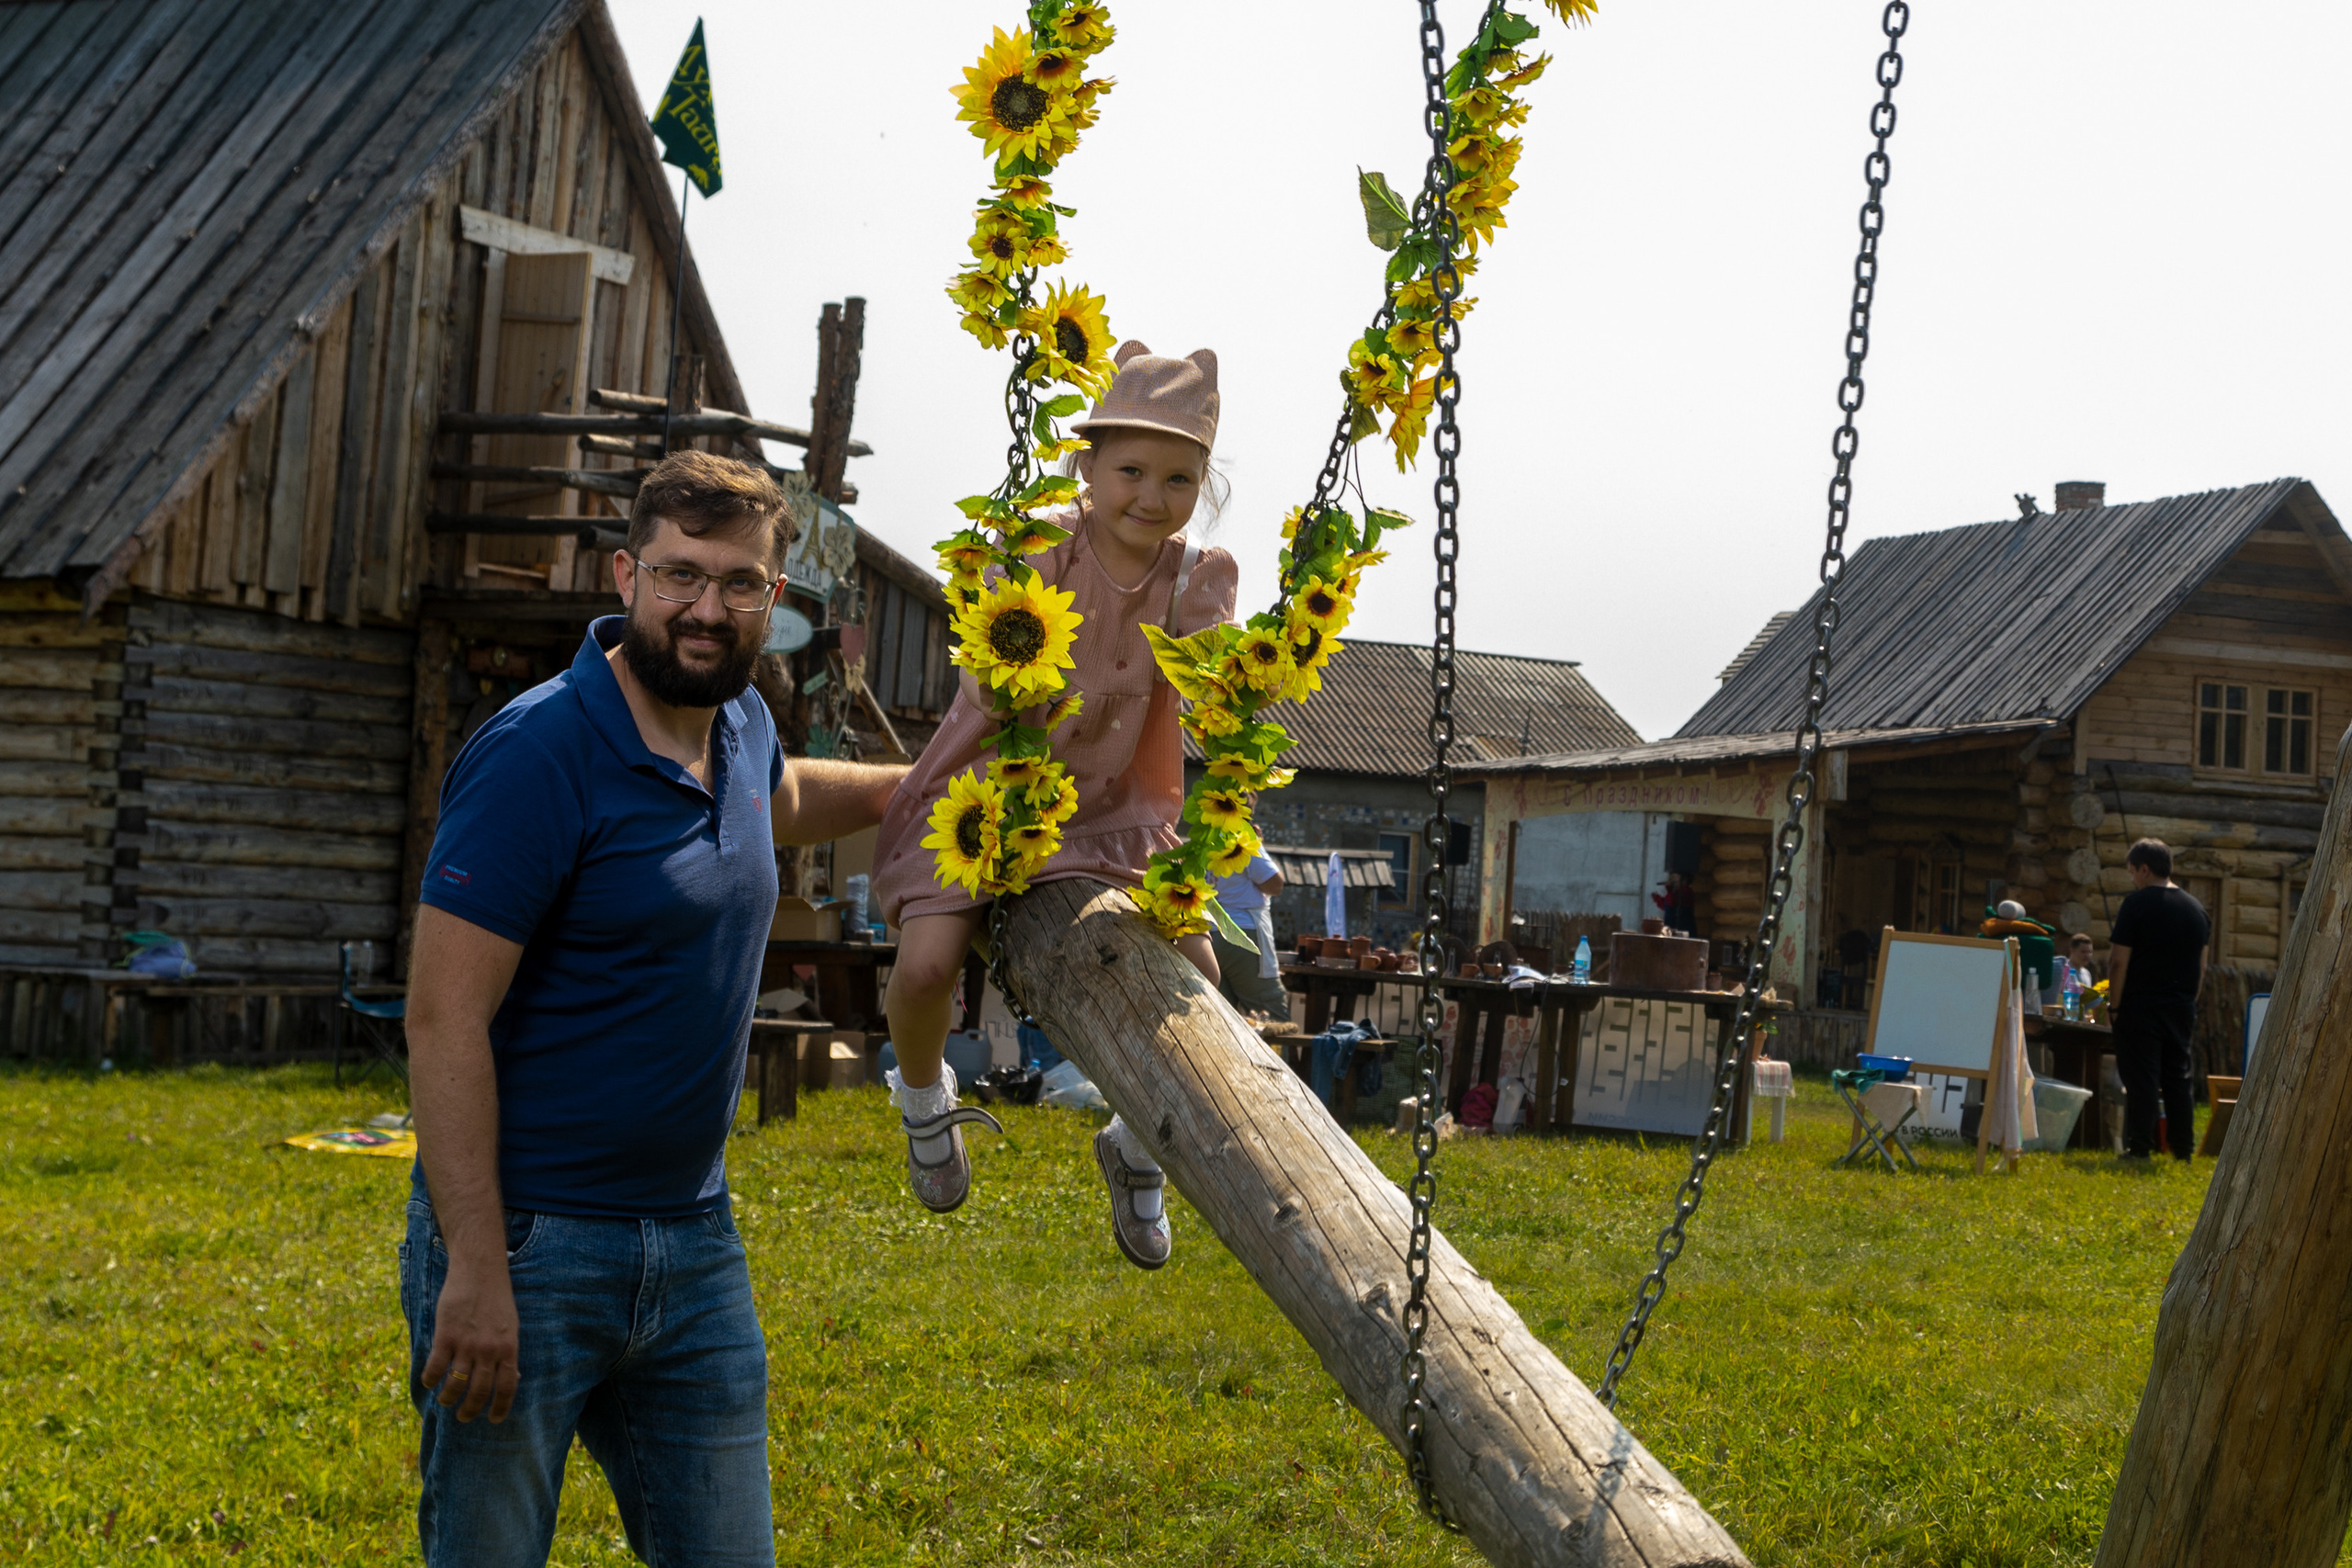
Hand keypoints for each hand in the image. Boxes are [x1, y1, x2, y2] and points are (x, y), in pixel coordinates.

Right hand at [423, 1247, 519, 1422]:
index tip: (493, 1420)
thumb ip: (508, 1351)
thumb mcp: (511, 1326)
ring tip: (445, 1401)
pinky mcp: (446, 1336)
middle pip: (480, 1391)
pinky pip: (435, 1368)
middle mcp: (489, 1350)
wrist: (480, 1271)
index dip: (500, 1407)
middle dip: (470, 1410)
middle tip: (463, 1416)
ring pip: (456, 1384)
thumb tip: (513, 1376)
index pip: (508, 1387)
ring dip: (449, 1398)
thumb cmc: (497, 1298)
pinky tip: (429, 1382)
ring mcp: (467, 1344)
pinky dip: (430, 1380)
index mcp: (509, 1348)